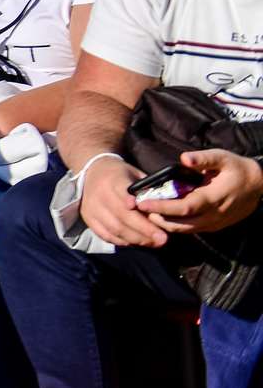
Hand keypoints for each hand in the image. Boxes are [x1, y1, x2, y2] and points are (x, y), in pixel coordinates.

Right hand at [78, 156, 165, 247]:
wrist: (91, 172)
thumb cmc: (120, 174)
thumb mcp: (134, 173)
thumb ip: (148, 188)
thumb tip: (168, 204)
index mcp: (112, 179)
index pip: (121, 191)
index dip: (131, 201)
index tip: (147, 210)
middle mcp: (99, 195)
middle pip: (121, 215)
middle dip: (144, 229)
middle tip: (163, 239)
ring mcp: (92, 209)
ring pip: (114, 229)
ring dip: (136, 239)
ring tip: (153, 243)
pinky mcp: (88, 219)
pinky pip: (106, 235)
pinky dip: (122, 241)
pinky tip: (136, 243)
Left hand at [138, 149, 262, 234]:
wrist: (259, 185)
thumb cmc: (236, 168)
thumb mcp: (222, 158)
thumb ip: (203, 159)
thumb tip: (184, 158)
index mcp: (214, 197)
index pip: (184, 207)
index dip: (162, 207)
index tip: (142, 203)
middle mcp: (214, 214)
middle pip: (181, 223)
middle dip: (158, 218)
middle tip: (137, 209)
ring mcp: (215, 223)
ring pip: (186, 230)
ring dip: (165, 224)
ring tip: (145, 213)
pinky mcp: (215, 226)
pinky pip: (192, 229)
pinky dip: (176, 225)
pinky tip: (162, 217)